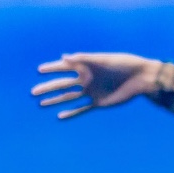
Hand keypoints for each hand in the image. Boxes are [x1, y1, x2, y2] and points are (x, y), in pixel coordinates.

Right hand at [32, 53, 159, 119]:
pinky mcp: (98, 102)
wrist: (140, 78)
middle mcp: (86, 79)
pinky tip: (60, 116)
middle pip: (63, 84)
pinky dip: (71, 113)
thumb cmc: (123, 64)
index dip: (52, 68)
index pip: (65, 67)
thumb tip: (64, 57)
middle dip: (48, 88)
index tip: (39, 70)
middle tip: (33, 92)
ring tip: (41, 103)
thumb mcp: (103, 60)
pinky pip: (82, 109)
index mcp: (86, 66)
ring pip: (69, 97)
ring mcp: (91, 91)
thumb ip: (84, 59)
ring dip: (55, 100)